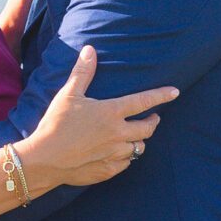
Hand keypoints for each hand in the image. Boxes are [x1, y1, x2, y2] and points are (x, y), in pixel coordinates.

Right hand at [24, 46, 177, 189]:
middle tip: (154, 118)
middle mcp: (118, 133)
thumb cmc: (56, 124)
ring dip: (140, 140)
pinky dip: (126, 158)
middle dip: (153, 121)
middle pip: (147, 128)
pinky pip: (126, 164)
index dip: (161, 95)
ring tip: (136, 136)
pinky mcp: (107, 170)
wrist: (45, 159)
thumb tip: (90, 50)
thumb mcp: (68, 94)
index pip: (143, 101)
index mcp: (111, 112)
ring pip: (138, 148)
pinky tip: (120, 155)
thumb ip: (82, 72)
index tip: (175, 92)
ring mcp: (114, 154)